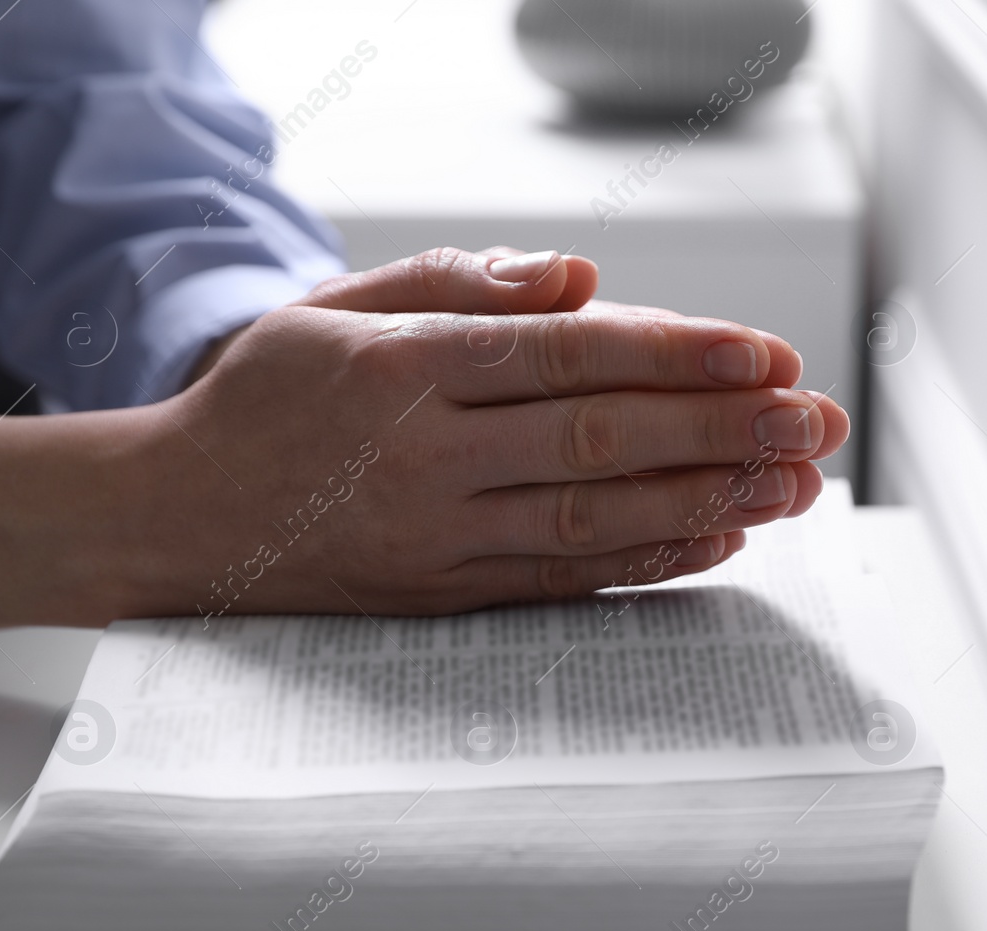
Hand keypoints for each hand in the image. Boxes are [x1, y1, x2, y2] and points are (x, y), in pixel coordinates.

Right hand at [143, 247, 845, 617]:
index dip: (676, 355)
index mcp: (405, 370)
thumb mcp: (334, 306)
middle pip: (603, 439)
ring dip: (710, 499)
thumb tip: (581, 277)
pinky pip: (564, 580)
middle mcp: (428, 456)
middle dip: (723, 429)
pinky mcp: (443, 596)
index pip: (566, 357)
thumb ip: (458, 282)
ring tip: (796, 484)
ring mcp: (438, 536)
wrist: (173, 519)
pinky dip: (650, 562)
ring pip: (597, 518)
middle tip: (814, 422)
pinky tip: (721, 540)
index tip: (765, 355)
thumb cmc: (263, 399)